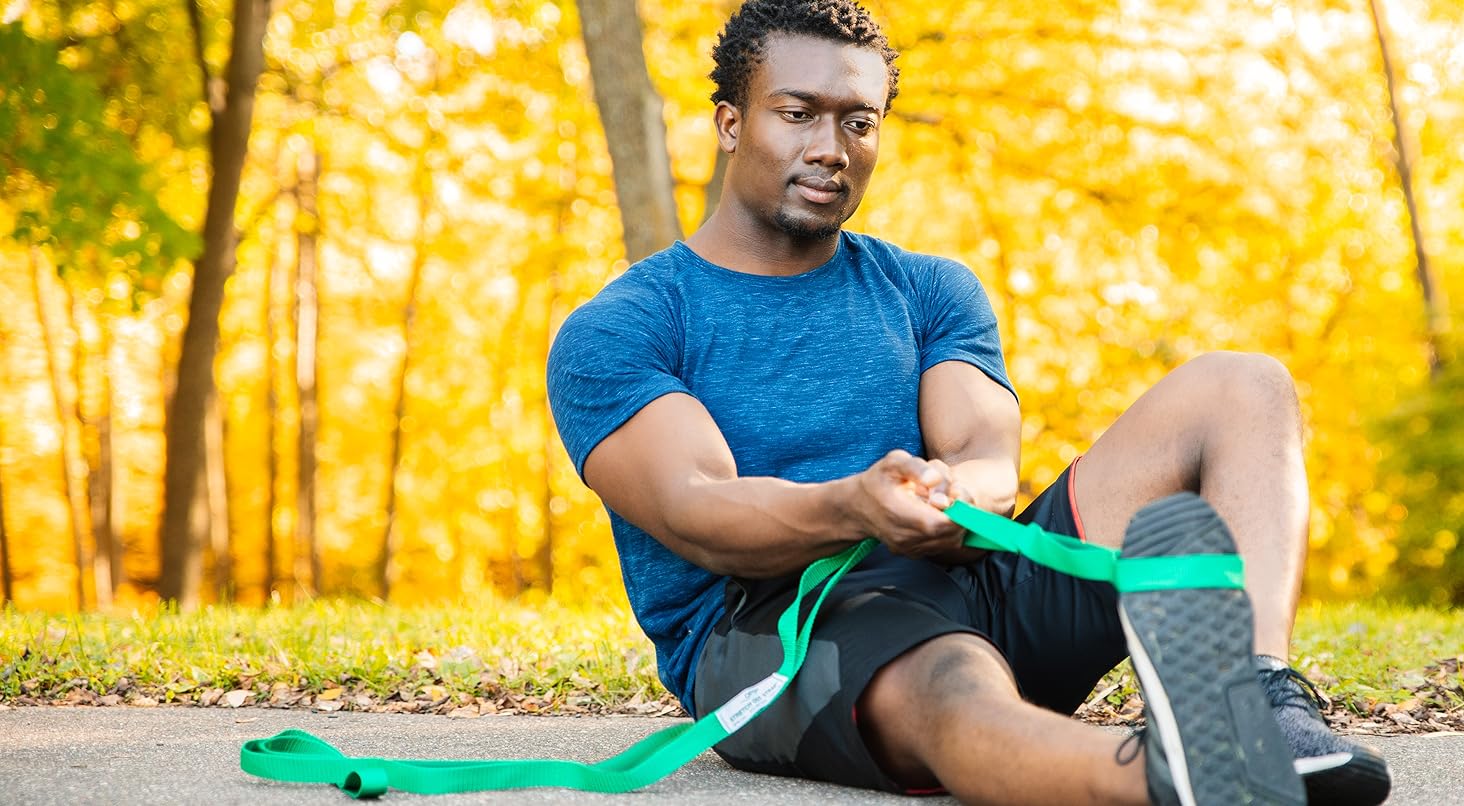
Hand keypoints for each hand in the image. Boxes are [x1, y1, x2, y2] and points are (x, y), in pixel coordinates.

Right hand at [852, 450, 985, 562]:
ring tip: (941, 504)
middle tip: (952, 494)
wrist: (856, 507)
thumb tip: (935, 480)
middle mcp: (905, 538)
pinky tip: (934, 514)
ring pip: (950, 542)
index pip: (944, 523)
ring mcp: (908, 549)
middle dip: (961, 514)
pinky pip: (941, 546)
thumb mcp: (894, 462)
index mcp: (900, 513)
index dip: (959, 508)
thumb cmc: (878, 481)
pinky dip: (946, 531)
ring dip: (956, 523)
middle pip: (952, 533)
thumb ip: (917, 467)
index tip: (956, 491)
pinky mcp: (912, 553)